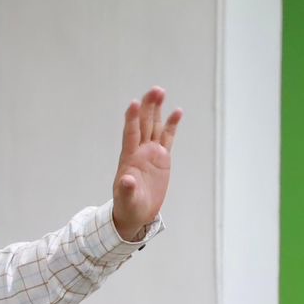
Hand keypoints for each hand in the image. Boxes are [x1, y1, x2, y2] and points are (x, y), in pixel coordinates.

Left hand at [112, 87, 182, 239]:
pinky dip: (171, 124)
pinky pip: (167, 137)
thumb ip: (127, 190)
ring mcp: (151, 152)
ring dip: (157, 109)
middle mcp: (139, 151)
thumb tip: (127, 181)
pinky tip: (177, 111)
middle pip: (144, 124)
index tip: (135, 103)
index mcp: (129, 158)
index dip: (132, 119)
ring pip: (154, 126)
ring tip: (161, 92)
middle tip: (155, 90)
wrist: (136, 212)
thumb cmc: (128, 207)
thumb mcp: (127, 200)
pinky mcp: (162, 157)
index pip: (130, 134)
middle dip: (148, 107)